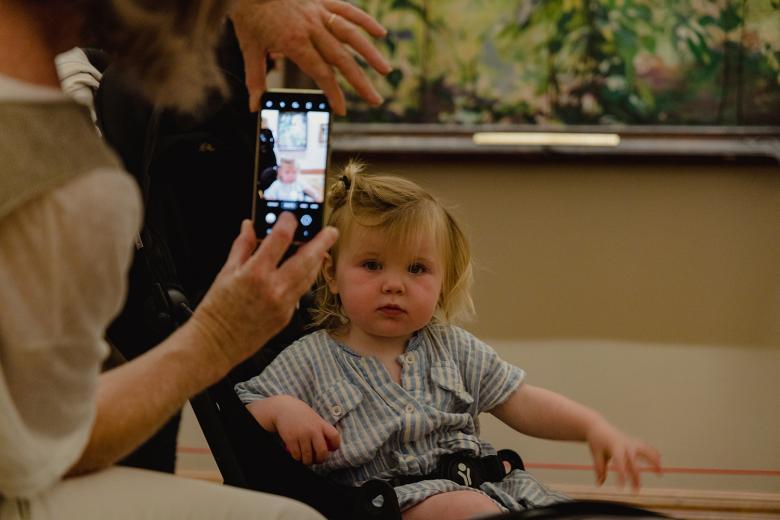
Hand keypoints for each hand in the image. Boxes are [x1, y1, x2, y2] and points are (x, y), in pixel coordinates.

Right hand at [190, 213, 336, 370]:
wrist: (216, 343)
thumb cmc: (217, 310)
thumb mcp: (226, 272)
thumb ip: (242, 246)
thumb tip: (249, 226)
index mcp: (256, 273)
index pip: (281, 239)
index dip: (289, 223)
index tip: (291, 217)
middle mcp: (274, 288)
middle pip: (307, 259)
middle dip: (322, 242)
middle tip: (331, 232)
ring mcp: (284, 304)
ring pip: (309, 277)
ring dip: (317, 261)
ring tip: (321, 249)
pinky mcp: (287, 316)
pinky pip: (301, 292)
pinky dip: (305, 278)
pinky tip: (305, 271)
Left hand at [230, 0, 392, 113]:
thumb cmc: (249, 11)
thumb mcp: (248, 45)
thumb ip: (255, 77)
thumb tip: (253, 105)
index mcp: (294, 41)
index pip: (320, 73)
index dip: (333, 93)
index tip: (341, 110)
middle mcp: (311, 28)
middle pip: (342, 59)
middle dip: (360, 82)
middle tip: (375, 100)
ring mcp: (319, 12)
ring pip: (351, 35)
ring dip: (370, 53)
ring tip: (385, 70)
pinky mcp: (323, 0)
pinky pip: (348, 10)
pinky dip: (365, 21)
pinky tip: (381, 34)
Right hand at [273, 396, 341, 464]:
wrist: (284, 408)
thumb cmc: (301, 415)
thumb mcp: (315, 418)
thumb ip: (322, 430)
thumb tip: (329, 448)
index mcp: (321, 424)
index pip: (335, 437)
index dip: (335, 446)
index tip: (331, 449)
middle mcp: (313, 430)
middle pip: (322, 452)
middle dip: (320, 459)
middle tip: (317, 460)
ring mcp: (302, 435)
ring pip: (308, 457)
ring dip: (308, 461)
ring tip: (306, 459)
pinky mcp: (291, 439)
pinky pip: (297, 455)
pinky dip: (298, 458)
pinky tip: (298, 454)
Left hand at [586, 420, 661, 490]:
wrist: (597, 426)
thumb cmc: (596, 442)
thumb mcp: (596, 455)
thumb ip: (600, 469)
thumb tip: (599, 484)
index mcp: (614, 448)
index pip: (619, 464)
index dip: (621, 476)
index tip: (621, 488)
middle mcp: (624, 444)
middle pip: (633, 462)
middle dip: (636, 476)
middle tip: (637, 490)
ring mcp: (630, 442)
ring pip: (645, 451)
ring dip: (653, 461)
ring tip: (660, 472)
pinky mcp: (632, 441)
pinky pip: (644, 446)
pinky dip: (652, 452)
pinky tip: (660, 457)